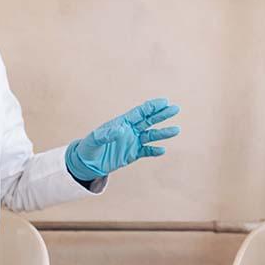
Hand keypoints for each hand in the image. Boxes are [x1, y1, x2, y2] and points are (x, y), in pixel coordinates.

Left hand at [65, 98, 180, 181]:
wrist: (87, 162)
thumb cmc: (89, 147)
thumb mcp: (95, 139)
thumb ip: (107, 134)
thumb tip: (121, 129)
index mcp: (122, 122)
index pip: (139, 112)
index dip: (152, 107)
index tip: (164, 101)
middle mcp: (130, 130)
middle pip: (149, 120)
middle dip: (162, 114)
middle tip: (175, 108)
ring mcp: (132, 142)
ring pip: (151, 135)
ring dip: (163, 133)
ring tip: (176, 130)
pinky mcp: (132, 154)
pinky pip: (146, 151)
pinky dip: (154, 151)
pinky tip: (162, 150)